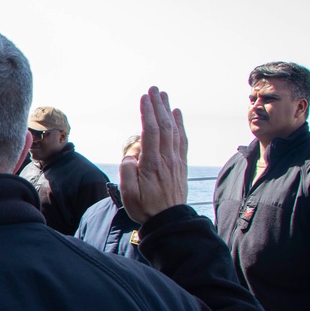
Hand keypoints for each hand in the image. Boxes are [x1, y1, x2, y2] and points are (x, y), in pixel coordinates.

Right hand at [119, 87, 188, 223]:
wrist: (169, 221)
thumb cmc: (145, 208)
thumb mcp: (128, 193)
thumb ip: (127, 171)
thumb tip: (132, 155)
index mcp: (152, 164)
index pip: (151, 132)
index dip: (147, 113)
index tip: (144, 98)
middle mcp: (166, 159)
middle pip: (164, 126)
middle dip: (158, 106)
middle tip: (154, 89)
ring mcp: (175, 161)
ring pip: (174, 130)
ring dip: (168, 111)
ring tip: (164, 96)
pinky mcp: (180, 165)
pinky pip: (182, 140)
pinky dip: (180, 124)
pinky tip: (177, 114)